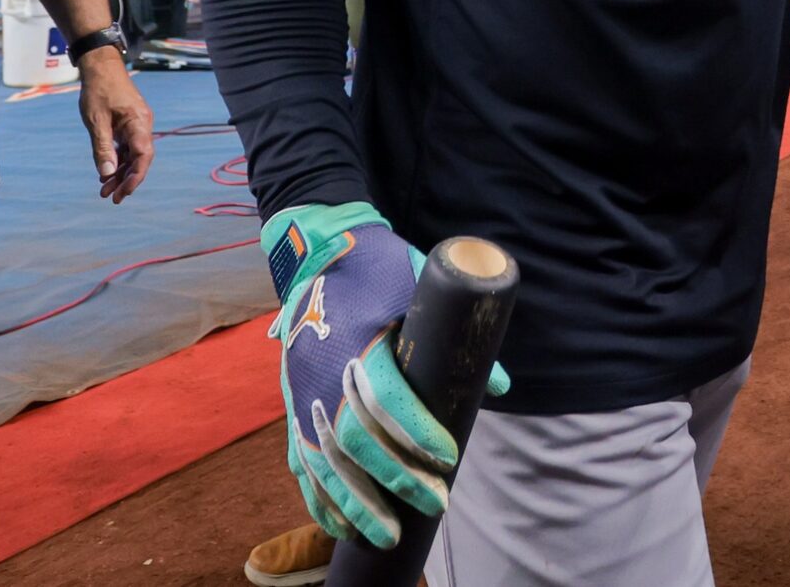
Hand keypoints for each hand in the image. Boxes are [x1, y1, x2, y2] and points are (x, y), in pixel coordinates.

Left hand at [75, 51, 155, 201]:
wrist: (101, 65)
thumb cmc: (98, 90)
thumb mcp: (96, 120)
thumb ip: (102, 147)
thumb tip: (106, 174)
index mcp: (139, 123)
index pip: (143, 156)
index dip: (135, 177)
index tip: (122, 193)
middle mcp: (143, 125)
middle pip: (140, 159)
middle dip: (126, 180)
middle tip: (110, 198)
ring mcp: (137, 124)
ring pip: (133, 155)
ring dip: (121, 172)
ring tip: (105, 190)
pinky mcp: (130, 123)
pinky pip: (128, 147)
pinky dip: (119, 160)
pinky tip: (107, 172)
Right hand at [264, 202, 510, 548]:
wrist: (319, 252)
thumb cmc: (380, 268)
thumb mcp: (420, 284)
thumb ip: (455, 335)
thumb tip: (498, 387)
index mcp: (358, 340)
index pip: (386, 397)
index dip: (417, 432)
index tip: (449, 456)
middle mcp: (322, 371)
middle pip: (355, 438)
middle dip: (395, 478)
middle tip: (435, 503)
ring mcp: (300, 392)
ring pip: (323, 461)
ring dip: (354, 504)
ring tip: (388, 536)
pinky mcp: (291, 406)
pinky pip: (300, 462)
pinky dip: (319, 499)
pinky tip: (341, 528)